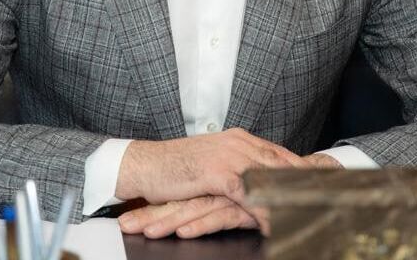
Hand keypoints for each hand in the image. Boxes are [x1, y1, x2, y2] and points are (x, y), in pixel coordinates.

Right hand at [118, 153, 341, 238]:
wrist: (141, 165)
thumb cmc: (172, 170)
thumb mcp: (210, 167)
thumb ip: (236, 171)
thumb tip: (254, 185)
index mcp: (238, 139)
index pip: (280, 154)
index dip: (305, 169)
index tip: (329, 179)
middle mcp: (238, 143)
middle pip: (283, 163)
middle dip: (309, 181)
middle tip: (334, 195)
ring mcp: (228, 156)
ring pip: (270, 177)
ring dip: (292, 196)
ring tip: (314, 211)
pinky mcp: (217, 173)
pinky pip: (249, 193)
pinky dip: (265, 209)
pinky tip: (277, 221)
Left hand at [118, 196, 258, 238]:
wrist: (291, 185)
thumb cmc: (255, 192)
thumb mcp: (224, 200)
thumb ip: (206, 206)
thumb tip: (177, 221)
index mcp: (208, 183)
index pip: (175, 198)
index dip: (150, 209)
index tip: (126, 220)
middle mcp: (216, 187)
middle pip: (179, 203)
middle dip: (151, 215)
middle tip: (125, 226)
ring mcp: (229, 196)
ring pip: (194, 209)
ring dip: (169, 220)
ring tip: (148, 232)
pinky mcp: (244, 207)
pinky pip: (220, 216)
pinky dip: (201, 224)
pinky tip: (185, 232)